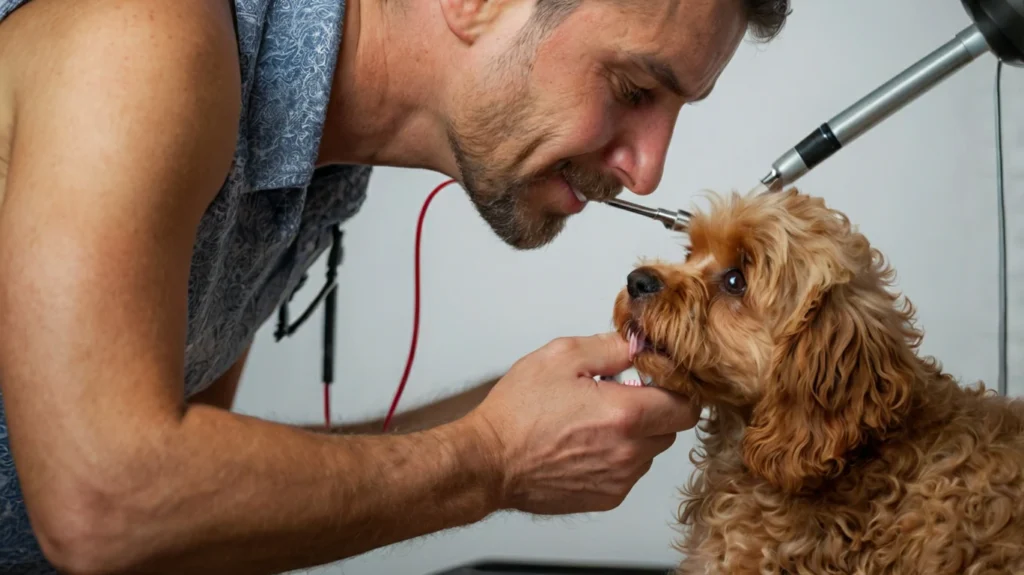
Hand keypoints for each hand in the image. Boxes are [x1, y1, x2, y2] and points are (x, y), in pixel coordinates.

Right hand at [463, 332, 700, 514]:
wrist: (489, 461)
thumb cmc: (517, 413)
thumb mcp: (561, 357)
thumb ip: (611, 346)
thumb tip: (639, 344)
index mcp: (624, 414)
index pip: (686, 405)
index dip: (676, 388)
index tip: (657, 380)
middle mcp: (628, 452)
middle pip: (671, 429)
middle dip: (653, 409)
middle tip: (617, 395)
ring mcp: (618, 480)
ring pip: (649, 452)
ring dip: (635, 435)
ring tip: (594, 420)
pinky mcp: (605, 498)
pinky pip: (628, 473)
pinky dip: (617, 457)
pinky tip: (585, 443)